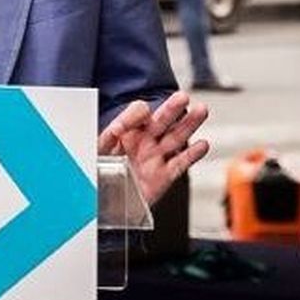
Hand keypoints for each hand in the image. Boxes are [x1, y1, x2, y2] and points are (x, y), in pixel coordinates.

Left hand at [98, 91, 209, 206]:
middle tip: (183, 97)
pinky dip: (192, 155)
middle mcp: (144, 141)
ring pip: (175, 137)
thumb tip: (116, 129)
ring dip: (189, 124)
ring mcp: (155, 158)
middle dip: (172, 108)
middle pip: (162, 120)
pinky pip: (180, 164)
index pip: (137, 113)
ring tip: (201, 110)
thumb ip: (105, 139)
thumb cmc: (99, 174)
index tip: (132, 123)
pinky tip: (202, 145)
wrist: (104, 202)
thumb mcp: (97, 152)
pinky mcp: (163, 177)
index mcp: (126, 131)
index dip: (137, 114)